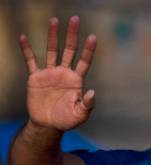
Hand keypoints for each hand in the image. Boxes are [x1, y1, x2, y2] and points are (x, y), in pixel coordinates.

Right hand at [19, 16, 96, 130]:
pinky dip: (26, 49)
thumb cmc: (67, 119)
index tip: (93, 37)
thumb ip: (87, 104)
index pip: (84, 61)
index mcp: (76, 80)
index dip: (88, 50)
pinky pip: (30, 60)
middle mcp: (64, 73)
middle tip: (75, 18)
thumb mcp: (80, 114)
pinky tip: (23, 37)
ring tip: (54, 20)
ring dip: (53, 36)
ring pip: (52, 51)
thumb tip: (92, 92)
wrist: (48, 124)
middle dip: (72, 35)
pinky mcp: (35, 77)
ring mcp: (50, 73)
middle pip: (69, 50)